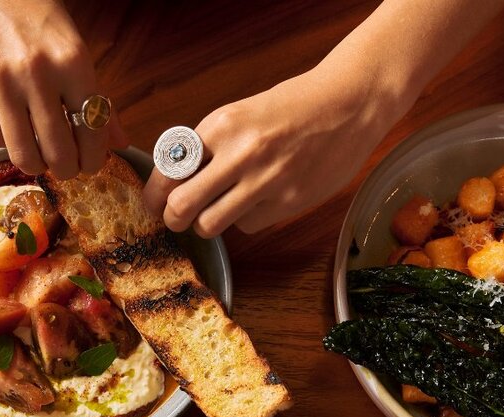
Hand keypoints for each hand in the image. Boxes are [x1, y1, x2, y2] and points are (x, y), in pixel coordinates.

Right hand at [0, 0, 126, 177]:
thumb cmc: (36, 19)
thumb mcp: (75, 50)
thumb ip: (98, 98)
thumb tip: (119, 143)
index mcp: (72, 62)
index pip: (91, 131)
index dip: (94, 159)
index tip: (91, 164)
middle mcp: (36, 74)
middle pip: (58, 152)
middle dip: (67, 170)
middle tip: (67, 167)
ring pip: (24, 155)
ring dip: (37, 166)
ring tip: (41, 158)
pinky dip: (7, 145)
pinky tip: (14, 131)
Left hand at [142, 65, 397, 237]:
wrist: (350, 104)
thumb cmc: (293, 107)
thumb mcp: (241, 115)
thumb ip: (209, 146)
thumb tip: (174, 180)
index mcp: (221, 125)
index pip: (169, 169)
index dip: (155, 193)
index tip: (153, 203)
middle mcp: (239, 153)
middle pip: (182, 206)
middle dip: (172, 219)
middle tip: (175, 219)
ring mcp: (265, 181)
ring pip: (210, 224)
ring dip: (207, 224)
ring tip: (214, 213)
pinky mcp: (288, 202)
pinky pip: (248, 226)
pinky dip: (246, 220)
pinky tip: (260, 200)